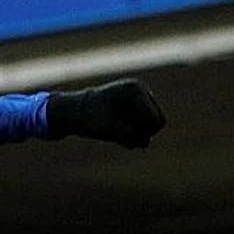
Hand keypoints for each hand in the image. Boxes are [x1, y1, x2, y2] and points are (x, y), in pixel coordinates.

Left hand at [44, 79, 164, 148]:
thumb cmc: (89, 120)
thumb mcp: (108, 131)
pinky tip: (120, 133)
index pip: (155, 120)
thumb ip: (128, 137)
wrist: (74, 111)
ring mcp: (139, 95)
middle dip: (143, 133)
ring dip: (139, 133)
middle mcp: (140, 89)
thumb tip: (146, 143)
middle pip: (158, 120)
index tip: (125, 137)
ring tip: (119, 135)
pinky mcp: (136, 103)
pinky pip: (145, 122)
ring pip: (153, 122)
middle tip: (123, 138)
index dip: (143, 134)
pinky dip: (135, 131)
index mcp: (135, 91)